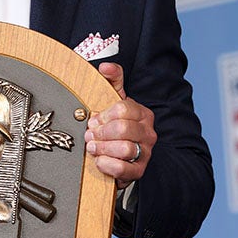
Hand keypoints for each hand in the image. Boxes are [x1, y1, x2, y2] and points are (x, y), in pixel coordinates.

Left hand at [85, 62, 155, 188]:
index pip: (124, 108)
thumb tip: (105, 67)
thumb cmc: (115, 125)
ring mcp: (145, 153)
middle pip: (123, 129)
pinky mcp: (139, 171)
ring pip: (124, 149)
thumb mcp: (113, 100)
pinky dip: (107, 165)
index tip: (94, 120)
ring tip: (93, 147)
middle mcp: (148, 133)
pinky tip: (99, 161)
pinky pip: (124, 169)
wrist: (120, 154)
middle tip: (89, 134)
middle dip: (101, 132)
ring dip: (102, 148)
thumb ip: (111, 80)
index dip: (104, 115)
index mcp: (143, 113)